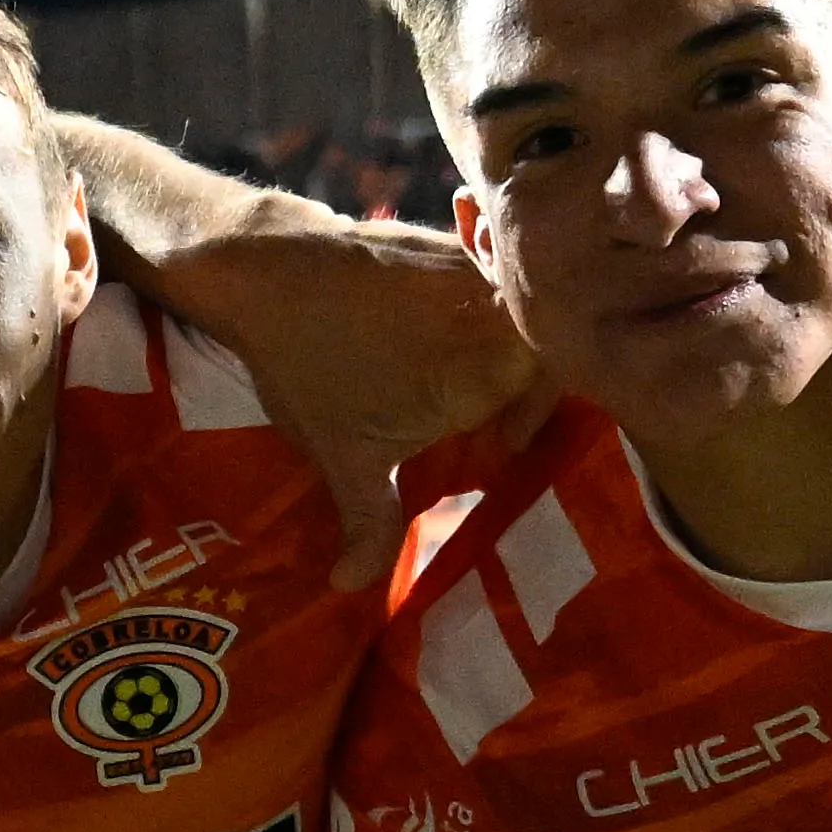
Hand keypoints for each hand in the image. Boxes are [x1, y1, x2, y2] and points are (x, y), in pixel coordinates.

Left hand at [121, 215, 530, 571]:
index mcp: (491, 365)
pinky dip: (477, 309)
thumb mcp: (342, 456)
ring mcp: (474, 269)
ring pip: (519, 310)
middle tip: (485, 423)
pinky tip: (439, 337)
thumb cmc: (309, 367)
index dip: (540, 418)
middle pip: (549, 346)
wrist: (266, 269)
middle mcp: (496, 311)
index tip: (500, 448)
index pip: (565, 384)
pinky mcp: (449, 243)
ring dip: (503, 343)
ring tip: (463, 381)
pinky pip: (489, 278)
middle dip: (527, 384)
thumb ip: (370, 525)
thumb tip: (351, 588)